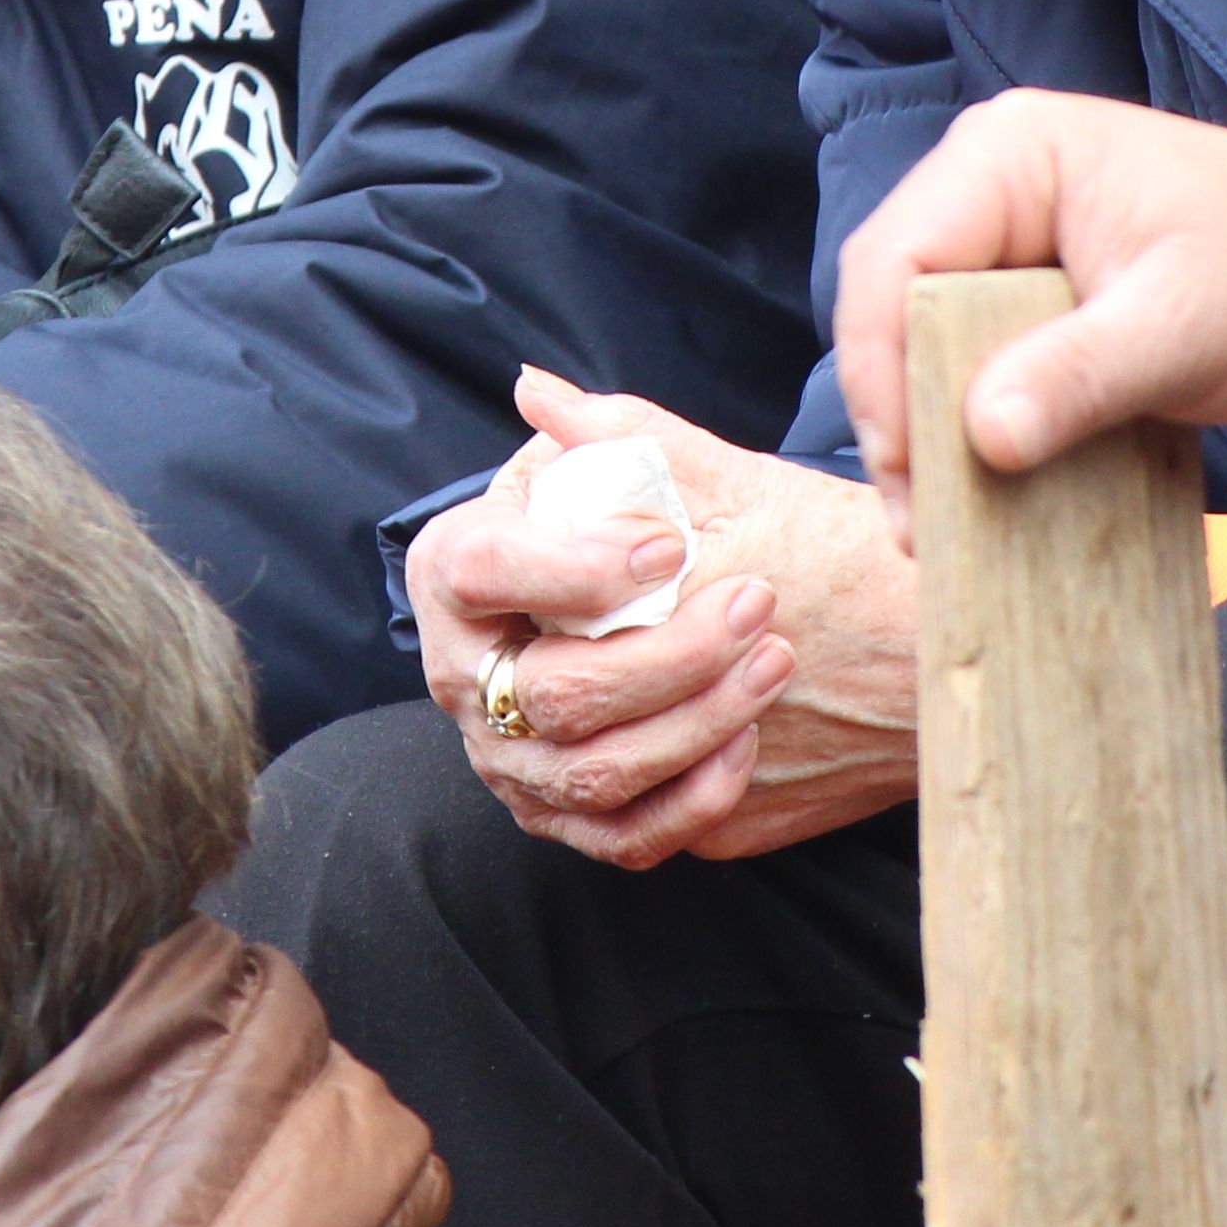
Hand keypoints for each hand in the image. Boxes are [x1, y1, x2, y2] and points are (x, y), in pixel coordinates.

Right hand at [410, 370, 925, 866]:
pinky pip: (621, 837)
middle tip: (756, 604)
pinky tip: (744, 740)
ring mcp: (508, 759)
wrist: (621, 607)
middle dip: (670, 655)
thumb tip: (540, 389)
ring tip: (772, 661)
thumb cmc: (611, 524)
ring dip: (696, 722)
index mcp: (455, 575)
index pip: (487, 573)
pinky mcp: (560, 817)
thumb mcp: (609, 469)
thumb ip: (594, 431)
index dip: (574, 566)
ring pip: (594, 772)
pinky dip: (691, 798)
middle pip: (555, 692)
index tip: (667, 546)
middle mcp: (464, 679)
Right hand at [840, 91, 1226, 542]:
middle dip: (896, 408)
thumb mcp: (1180, 329)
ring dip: (923, 426)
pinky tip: (978, 490)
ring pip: (917, 337)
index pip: (899, 257)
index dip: (883, 366)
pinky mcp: (1032, 294)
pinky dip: (965, 422)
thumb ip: (1078, 375)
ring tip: (939, 520)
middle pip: (892, 300)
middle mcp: (992, 184)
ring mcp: (1009, 239)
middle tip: (919, 514)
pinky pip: (966, 358)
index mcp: (1014, 155)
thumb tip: (982, 437)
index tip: (908, 466)